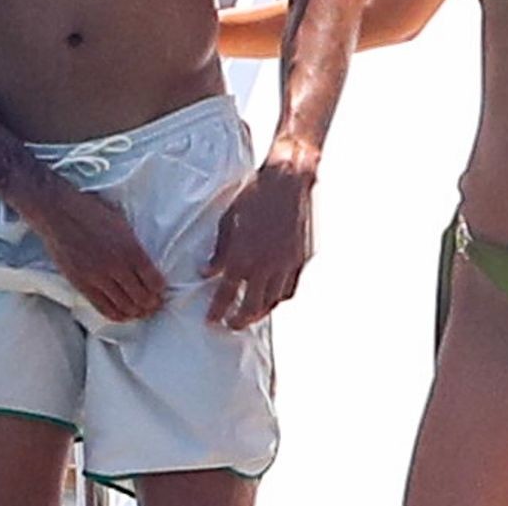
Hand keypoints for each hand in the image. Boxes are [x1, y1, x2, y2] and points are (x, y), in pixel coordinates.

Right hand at [24, 182, 166, 322]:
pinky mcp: (82, 284)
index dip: (160, 291)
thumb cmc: (91, 211)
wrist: (58, 213)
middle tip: (154, 305)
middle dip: (152, 304)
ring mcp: (98, 277)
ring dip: (137, 312)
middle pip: (142, 297)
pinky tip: (123, 315)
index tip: (161, 292)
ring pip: (125, 307)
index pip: (154, 281)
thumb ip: (134, 244)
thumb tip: (147, 263)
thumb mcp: (122, 222)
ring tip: (141, 311)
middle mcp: (116, 266)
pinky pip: (104, 308)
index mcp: (130, 248)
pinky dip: (117, 315)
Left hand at [204, 161, 313, 328]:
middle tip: (231, 325)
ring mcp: (285, 264)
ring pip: (273, 301)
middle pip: (252, 307)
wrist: (287, 181)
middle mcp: (265, 265)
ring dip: (260, 312)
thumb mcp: (228, 221)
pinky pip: (289, 288)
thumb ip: (218, 252)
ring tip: (251, 314)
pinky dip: (279, 297)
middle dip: (240, 320)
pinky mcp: (300, 259)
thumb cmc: (254, 196)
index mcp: (243, 256)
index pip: (227, 294)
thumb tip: (207, 272)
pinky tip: (272, 297)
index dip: (217, 311)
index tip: (212, 321)